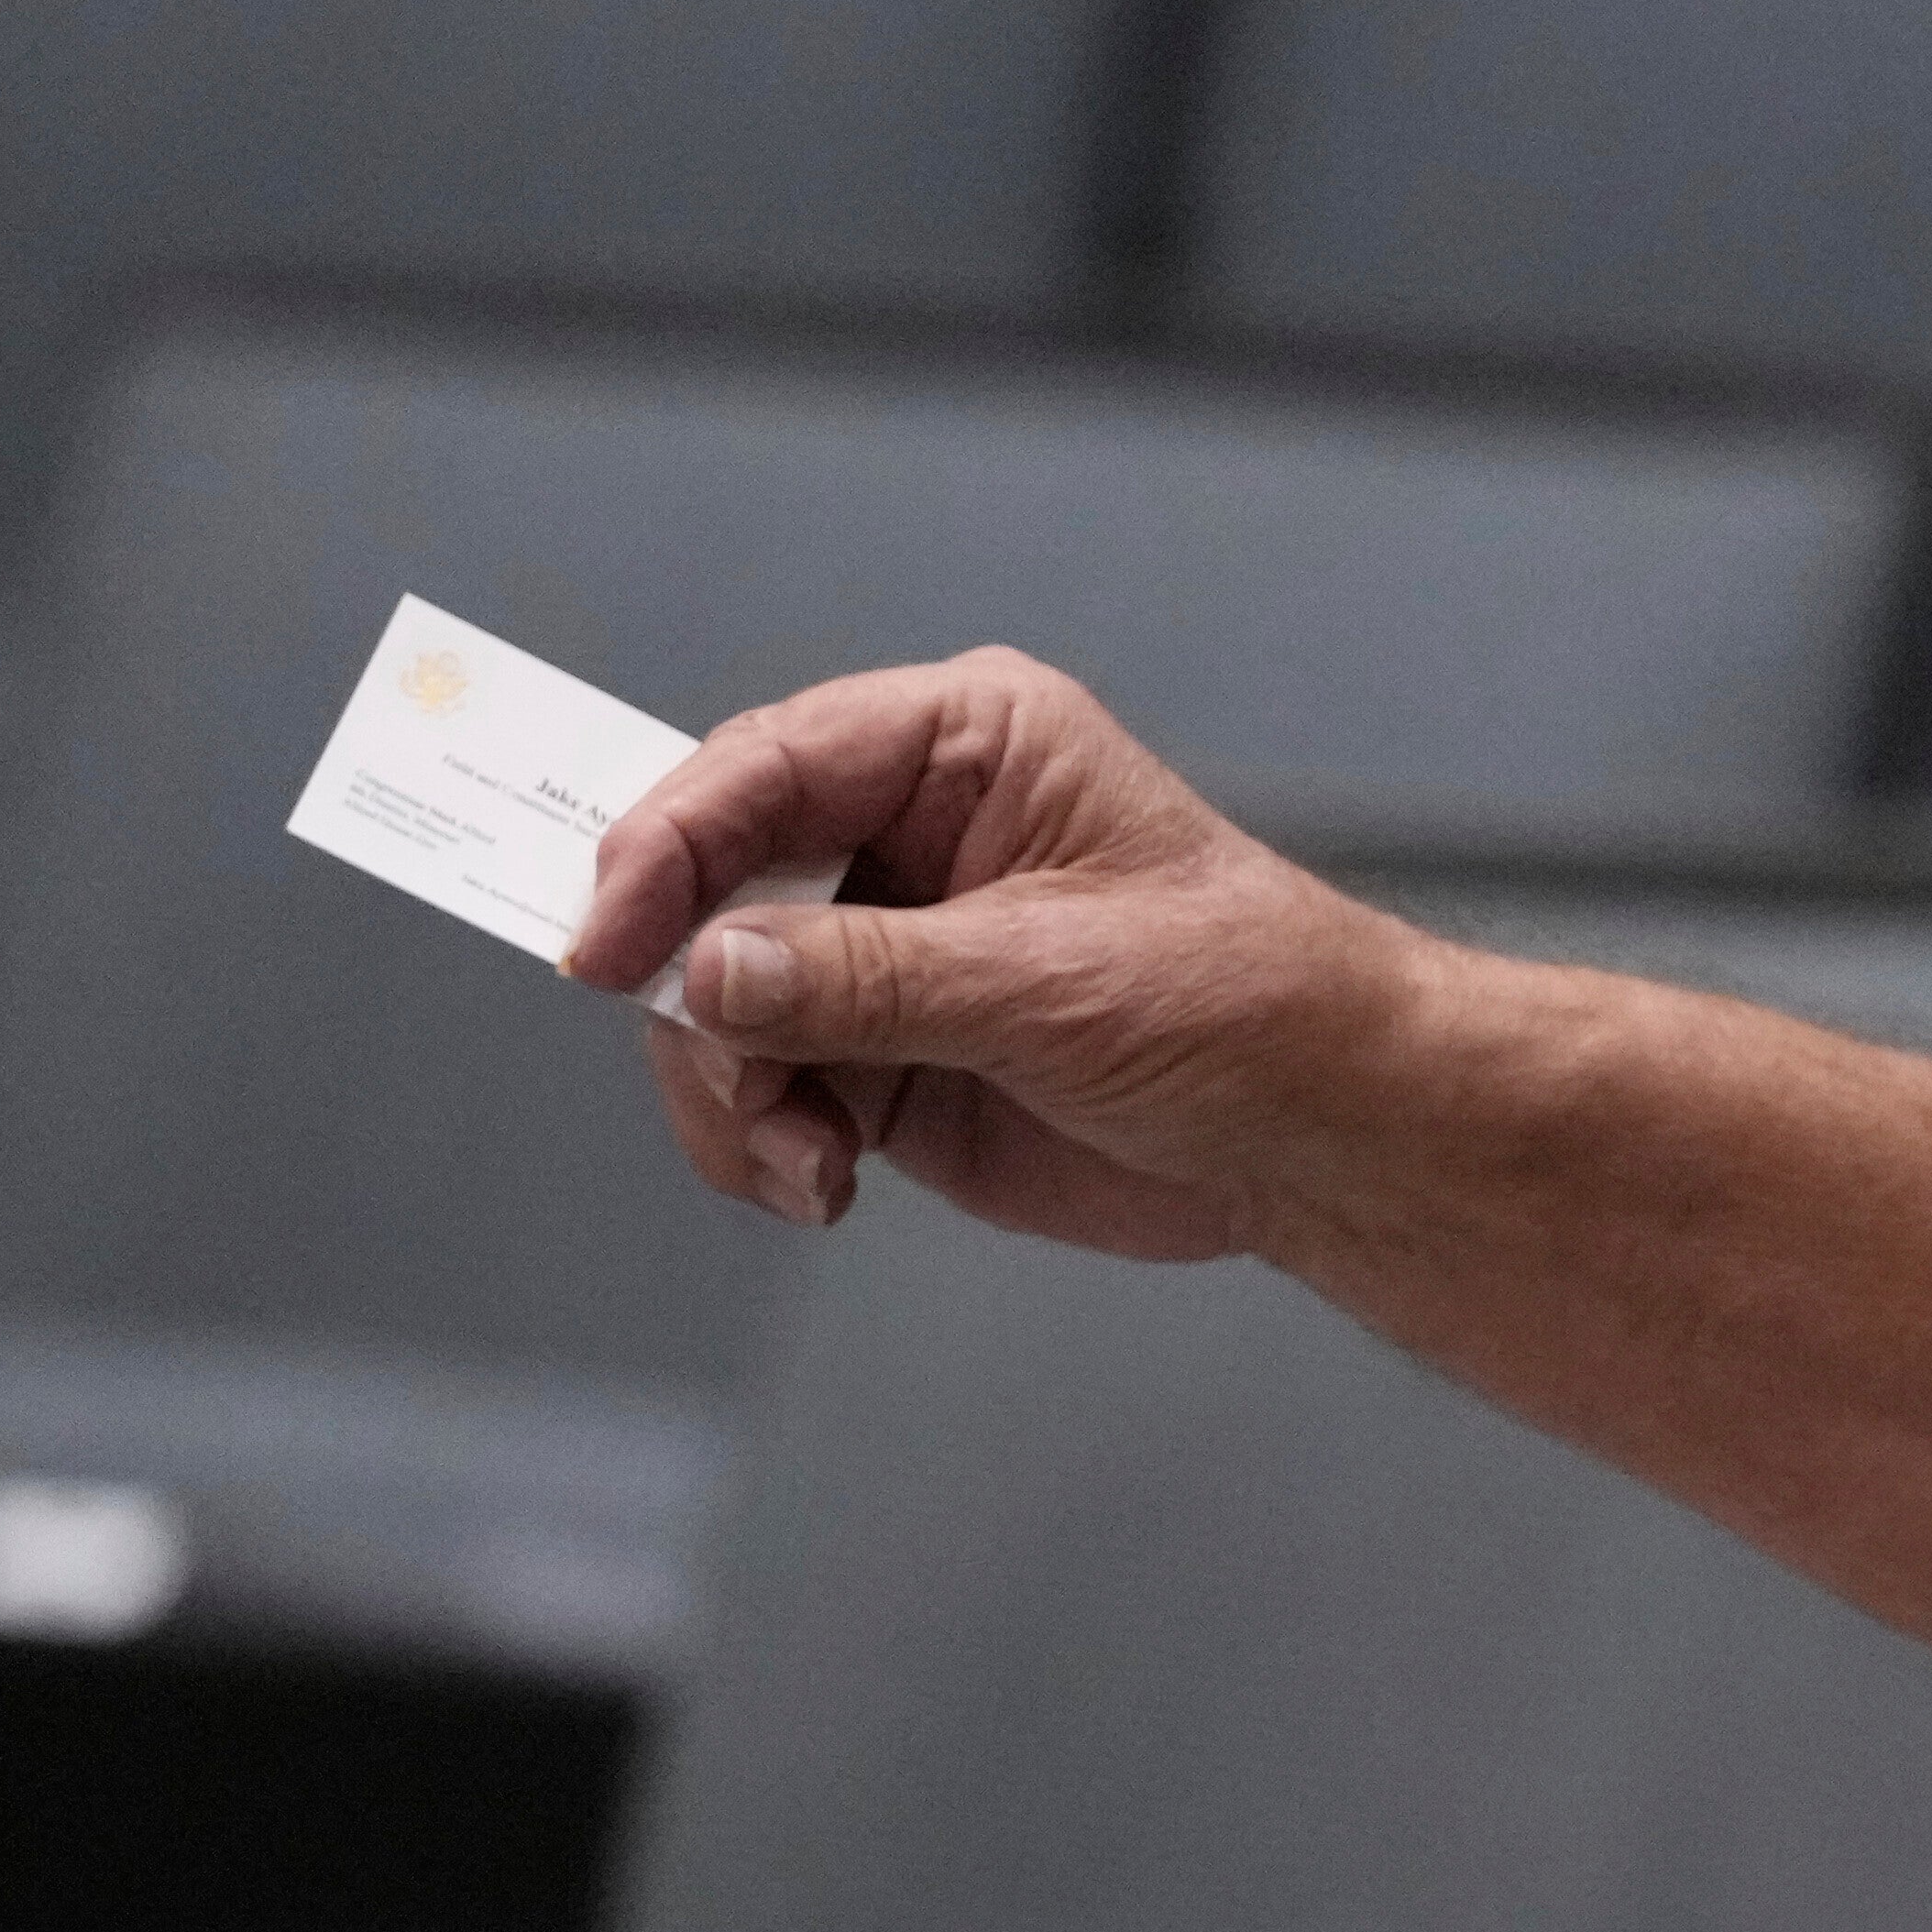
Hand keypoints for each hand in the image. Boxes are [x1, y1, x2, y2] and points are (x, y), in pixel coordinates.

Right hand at [564, 648, 1423, 1259]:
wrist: (1327, 1135)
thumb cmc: (1241, 1003)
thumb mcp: (1050, 980)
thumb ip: (866, 976)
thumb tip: (711, 972)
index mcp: (959, 745)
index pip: (761, 766)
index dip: (664, 848)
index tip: (603, 946)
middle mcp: (901, 830)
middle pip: (707, 885)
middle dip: (693, 993)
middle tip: (735, 1081)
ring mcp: (878, 946)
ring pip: (712, 1000)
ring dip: (729, 1092)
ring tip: (808, 1162)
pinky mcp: (878, 1054)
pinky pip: (757, 1087)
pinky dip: (762, 1142)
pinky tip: (826, 1186)